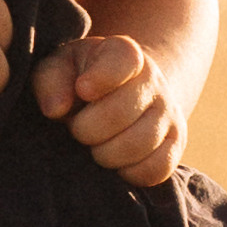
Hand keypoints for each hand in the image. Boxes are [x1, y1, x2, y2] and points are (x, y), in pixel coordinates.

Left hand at [32, 31, 184, 186]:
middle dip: (87, 128)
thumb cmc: (78, 81)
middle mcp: (154, 80)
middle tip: (77, 128)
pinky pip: (156, 169)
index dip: (101, 78)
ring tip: (95, 145)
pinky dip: (129, 173)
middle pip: (121, 113)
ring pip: (139, 144)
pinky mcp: (176, 144)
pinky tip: (115, 162)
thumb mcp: (58, 70)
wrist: (117, 96)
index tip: (82, 90)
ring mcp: (169, 113)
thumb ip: (50, 81)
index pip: (123, 61)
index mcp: (123, 53)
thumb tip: (56, 109)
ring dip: (105, 154)